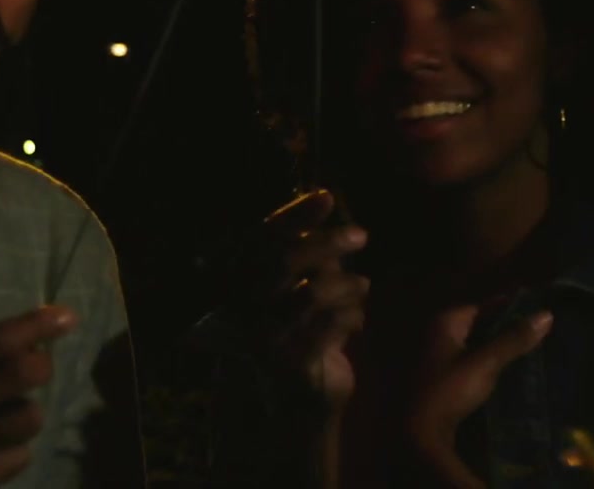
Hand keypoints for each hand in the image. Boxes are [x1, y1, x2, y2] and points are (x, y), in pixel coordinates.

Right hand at [0, 305, 78, 487]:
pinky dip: (13, 449)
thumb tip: (17, 340)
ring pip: (30, 418)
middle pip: (23, 374)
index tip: (66, 315)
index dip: (36, 325)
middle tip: (32, 368)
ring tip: (5, 415)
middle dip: (39, 365)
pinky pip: (19, 458)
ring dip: (25, 412)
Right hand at [256, 189, 370, 414]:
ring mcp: (259, 338)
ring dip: (346, 284)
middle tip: (361, 236)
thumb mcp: (296, 277)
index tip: (328, 199)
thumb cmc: (294, 325)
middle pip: (283, 261)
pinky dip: (351, 317)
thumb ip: (302, 238)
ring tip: (362, 286)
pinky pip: (329, 327)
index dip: (293, 215)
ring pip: (311, 293)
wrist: (291, 398)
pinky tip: (357, 320)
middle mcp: (236, 309)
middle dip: (326, 243)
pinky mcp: (287, 364)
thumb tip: (324, 195)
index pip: (259, 237)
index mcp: (231, 282)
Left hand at [404, 306, 552, 488]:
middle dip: (507, 329)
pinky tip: (510, 372)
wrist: (419, 434)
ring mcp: (438, 358)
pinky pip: (472, 364)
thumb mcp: (485, 363)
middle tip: (541, 331)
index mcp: (445, 323)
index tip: (538, 308)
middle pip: (479, 326)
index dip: (510, 307)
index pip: (483, 306)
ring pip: (477, 346)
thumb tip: (546, 314)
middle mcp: (438, 335)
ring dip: (500, 349)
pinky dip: (490, 365)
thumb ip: (513, 340)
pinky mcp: (442, 380)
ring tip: (534, 350)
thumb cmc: (449, 390)